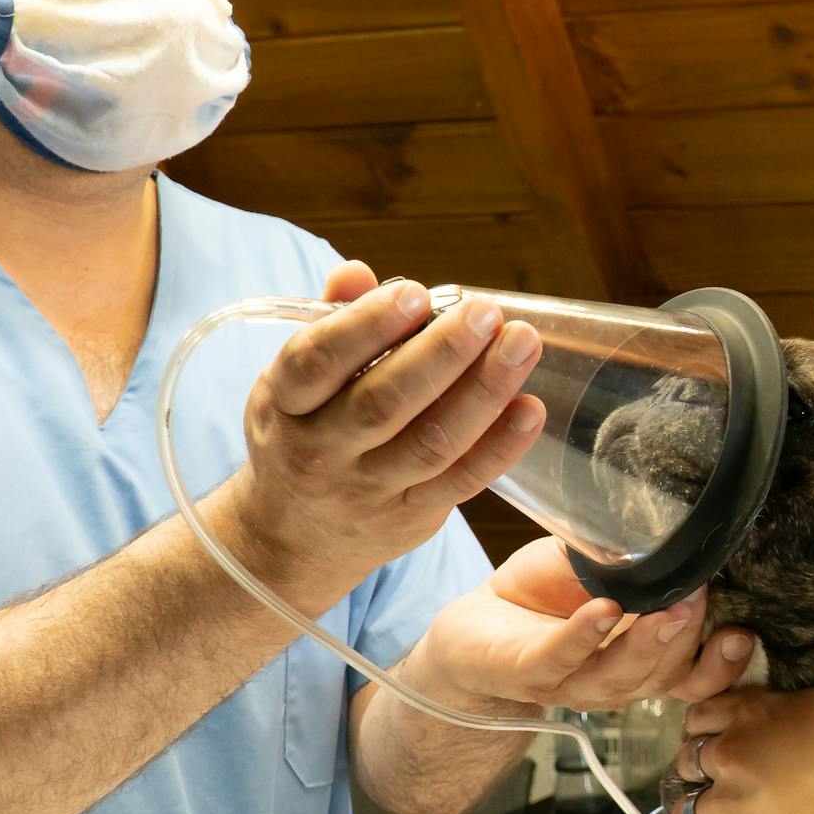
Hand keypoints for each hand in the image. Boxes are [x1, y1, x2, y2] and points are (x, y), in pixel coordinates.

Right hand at [224, 262, 543, 611]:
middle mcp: (321, 450)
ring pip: (431, 442)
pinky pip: (462, 481)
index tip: (415, 292)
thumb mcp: (293, 383)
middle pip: (383, 401)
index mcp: (284, 403)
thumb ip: (331, 323)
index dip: (366, 324)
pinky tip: (530, 408)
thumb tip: (357, 274)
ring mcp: (368, 489)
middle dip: (441, 353)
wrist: (291, 539)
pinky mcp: (412, 516)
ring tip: (521, 344)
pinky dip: (501, 446)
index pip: (317, 360)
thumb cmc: (302, 435)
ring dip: (483, 391)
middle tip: (485, 313)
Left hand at [407, 538, 757, 714]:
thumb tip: (675, 516)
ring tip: (663, 610)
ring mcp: (571, 681)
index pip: (695, 677)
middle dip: (685, 639)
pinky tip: (600, 610)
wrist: (475, 625)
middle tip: (698, 600)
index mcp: (642, 660)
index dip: (723, 665)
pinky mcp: (525, 672)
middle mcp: (615, 680)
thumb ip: (637, 558)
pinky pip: (559, 659)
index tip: (742, 634)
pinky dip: (583, 637)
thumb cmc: (545, 596)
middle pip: (663, 675)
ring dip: (644, 645)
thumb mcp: (600, 569)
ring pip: (618, 677)